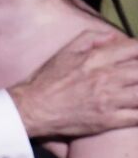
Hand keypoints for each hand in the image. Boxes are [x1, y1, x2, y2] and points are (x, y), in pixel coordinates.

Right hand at [12, 29, 137, 139]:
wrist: (31, 109)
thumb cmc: (46, 81)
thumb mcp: (65, 51)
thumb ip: (91, 38)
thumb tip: (114, 36)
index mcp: (97, 59)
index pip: (134, 49)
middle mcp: (107, 78)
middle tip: (137, 76)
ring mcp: (109, 100)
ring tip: (137, 91)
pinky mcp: (108, 120)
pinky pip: (137, 117)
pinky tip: (137, 109)